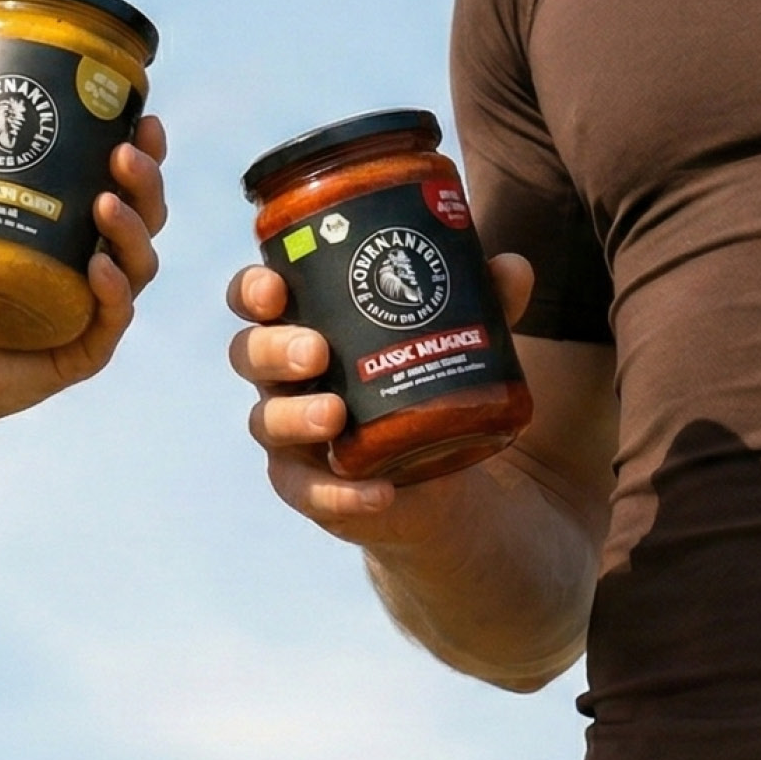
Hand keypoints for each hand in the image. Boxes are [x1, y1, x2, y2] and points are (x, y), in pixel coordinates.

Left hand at [0, 99, 168, 430]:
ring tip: (106, 201)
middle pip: (145, 217)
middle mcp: (95, 265)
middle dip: (145, 181)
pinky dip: (113, 292)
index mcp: (73, 230)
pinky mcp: (83, 352)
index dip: (143, 153)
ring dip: (131, 229)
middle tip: (123, 153)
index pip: (124, 185)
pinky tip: (100, 269)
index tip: (141, 117)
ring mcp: (94, 309)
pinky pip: (112, 320)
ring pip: (139, 264)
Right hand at [225, 250, 536, 546]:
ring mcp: (293, 435)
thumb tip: (513, 266)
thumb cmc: (428, 380)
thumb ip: (482, 301)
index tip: (274, 288)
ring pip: (266, 421)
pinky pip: (311, 493)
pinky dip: (341, 493)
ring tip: (334, 414)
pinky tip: (379, 491)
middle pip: (248, 354)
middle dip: (272, 349)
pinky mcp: (314, 488)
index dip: (253, 289)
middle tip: (315, 350)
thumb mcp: (457, 336)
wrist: (442, 474)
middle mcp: (286, 377)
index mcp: (305, 322)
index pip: (256, 298)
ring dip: (295, 416)